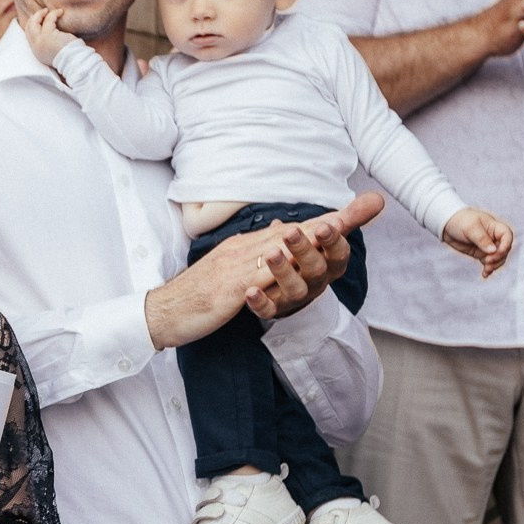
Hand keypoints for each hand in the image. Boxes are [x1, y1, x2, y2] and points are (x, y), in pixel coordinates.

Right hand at [18, 1, 78, 67]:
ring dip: (41, 14)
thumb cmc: (70, 55)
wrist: (74, 61)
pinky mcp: (48, 35)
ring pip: (34, 23)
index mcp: (37, 52)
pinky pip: (48, 20)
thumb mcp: (55, 50)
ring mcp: (40, 41)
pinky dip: (53, 14)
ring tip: (49, 10)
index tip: (40, 19)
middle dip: (34, 17)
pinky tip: (60, 12)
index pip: (29, 35)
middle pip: (28, 27)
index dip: (33, 25)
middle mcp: (36, 47)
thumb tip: (50, 30)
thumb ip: (49, 42)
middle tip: (44, 12)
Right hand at [146, 193, 383, 348]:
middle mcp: (243, 250)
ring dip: (309, 239)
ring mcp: (236, 268)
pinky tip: (299, 266)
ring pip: (278, 249)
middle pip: (291, 232)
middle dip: (327, 222)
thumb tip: (276, 235)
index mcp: (245, 247)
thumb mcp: (229, 271)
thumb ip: (253, 254)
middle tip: (359, 211)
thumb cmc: (197, 294)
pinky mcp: (229, 289)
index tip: (354, 212)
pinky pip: (258, 278)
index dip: (323, 221)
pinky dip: (279, 269)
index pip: (290, 229)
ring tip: (338, 230)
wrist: (164, 311)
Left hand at [442, 207, 513, 276]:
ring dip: (494, 265)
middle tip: (487, 261)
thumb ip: (482, 239)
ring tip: (486, 270)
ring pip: (498, 258)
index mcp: (495, 227)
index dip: (506, 245)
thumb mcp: (471, 228)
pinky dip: (488, 269)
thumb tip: (493, 251)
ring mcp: (488, 247)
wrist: (447, 224)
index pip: (507, 236)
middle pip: (504, 250)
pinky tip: (485, 274)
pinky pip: (488, 263)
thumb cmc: (460, 220)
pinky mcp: (481, 254)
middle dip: (498, 257)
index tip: (499, 251)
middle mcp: (494, 237)